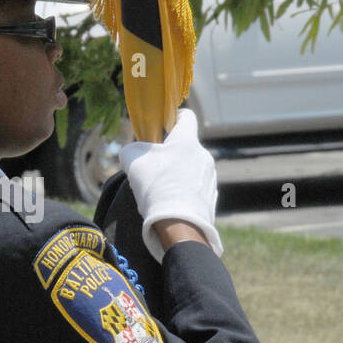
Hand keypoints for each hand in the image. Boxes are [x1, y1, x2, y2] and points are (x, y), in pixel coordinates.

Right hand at [118, 108, 222, 261]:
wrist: (180, 226)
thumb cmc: (156, 186)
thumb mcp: (132, 161)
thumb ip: (132, 149)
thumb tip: (133, 152)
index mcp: (188, 141)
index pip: (186, 116)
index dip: (172, 119)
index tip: (160, 131)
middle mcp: (204, 155)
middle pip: (185, 147)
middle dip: (169, 155)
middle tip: (151, 169)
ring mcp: (210, 178)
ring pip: (190, 168)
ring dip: (176, 174)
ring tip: (159, 192)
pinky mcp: (211, 198)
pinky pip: (194, 189)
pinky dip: (183, 192)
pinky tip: (170, 205)